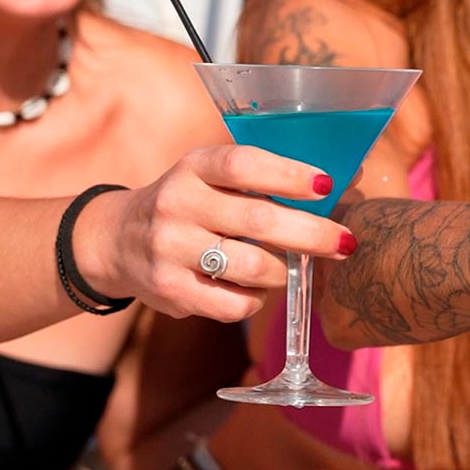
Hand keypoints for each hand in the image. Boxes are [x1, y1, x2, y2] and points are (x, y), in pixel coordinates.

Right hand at [75, 145, 355, 321]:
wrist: (117, 240)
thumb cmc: (192, 203)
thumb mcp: (213, 177)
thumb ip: (268, 178)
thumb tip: (351, 174)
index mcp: (194, 167)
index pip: (243, 165)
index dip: (288, 174)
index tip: (326, 185)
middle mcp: (177, 203)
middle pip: (257, 220)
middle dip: (311, 234)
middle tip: (346, 242)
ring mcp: (169, 248)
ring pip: (251, 266)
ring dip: (285, 271)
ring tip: (293, 268)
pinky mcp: (169, 289)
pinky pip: (233, 303)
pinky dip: (257, 299)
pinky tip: (258, 289)